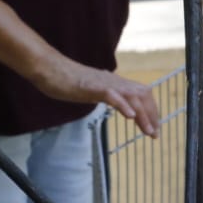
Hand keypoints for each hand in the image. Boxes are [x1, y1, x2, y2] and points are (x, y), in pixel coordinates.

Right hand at [33, 58, 161, 137]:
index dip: (150, 110)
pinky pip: (112, 96)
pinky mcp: (92, 87)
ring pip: (132, 96)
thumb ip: (104, 94)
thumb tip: (114, 101)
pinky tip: (130, 116)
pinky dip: (123, 105)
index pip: (141, 94)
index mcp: (114, 83)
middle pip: (143, 94)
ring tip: (148, 131)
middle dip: (152, 115)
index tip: (153, 128)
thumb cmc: (65, 80)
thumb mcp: (90, 90)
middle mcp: (114, 81)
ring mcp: (104, 83)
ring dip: (143, 115)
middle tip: (154, 134)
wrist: (48, 67)